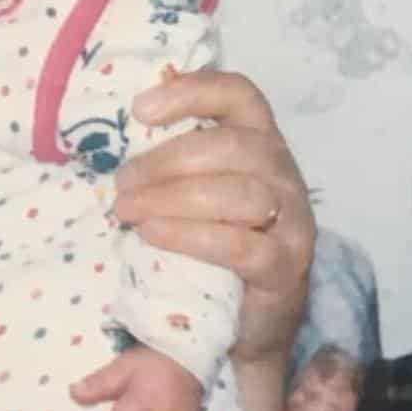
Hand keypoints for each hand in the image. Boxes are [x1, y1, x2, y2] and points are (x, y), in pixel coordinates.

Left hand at [112, 70, 314, 367]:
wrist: (251, 318)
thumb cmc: (213, 239)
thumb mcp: (195, 188)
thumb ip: (173, 155)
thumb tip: (125, 123)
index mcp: (258, 141)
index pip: (239, 94)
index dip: (192, 92)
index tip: (140, 109)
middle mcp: (282, 173)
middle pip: (233, 145)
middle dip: (166, 162)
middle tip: (120, 185)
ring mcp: (290, 220)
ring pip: (239, 192)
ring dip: (173, 199)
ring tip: (127, 212)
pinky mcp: (285, 266)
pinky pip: (241, 245)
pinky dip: (191, 237)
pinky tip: (153, 236)